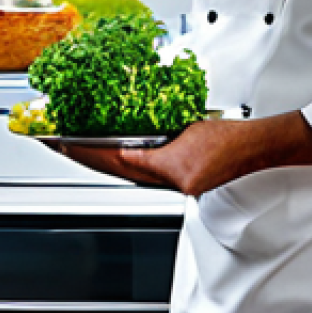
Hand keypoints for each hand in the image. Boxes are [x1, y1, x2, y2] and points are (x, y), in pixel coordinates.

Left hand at [53, 111, 311, 197]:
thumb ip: (158, 136)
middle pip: (113, 169)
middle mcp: (168, 181)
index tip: (61, 141)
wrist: (257, 148)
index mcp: (169, 169)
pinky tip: (106, 155)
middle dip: (82, 156)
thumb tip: (127, 136)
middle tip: (54, 142)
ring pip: (124, 172)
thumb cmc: (230, 138)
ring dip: (96, 160)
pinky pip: (140, 173)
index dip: (85, 151)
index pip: (115, 159)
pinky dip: (120, 164)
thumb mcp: (188, 128)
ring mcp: (173, 184)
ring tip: (71, 146)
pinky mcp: (178, 182)